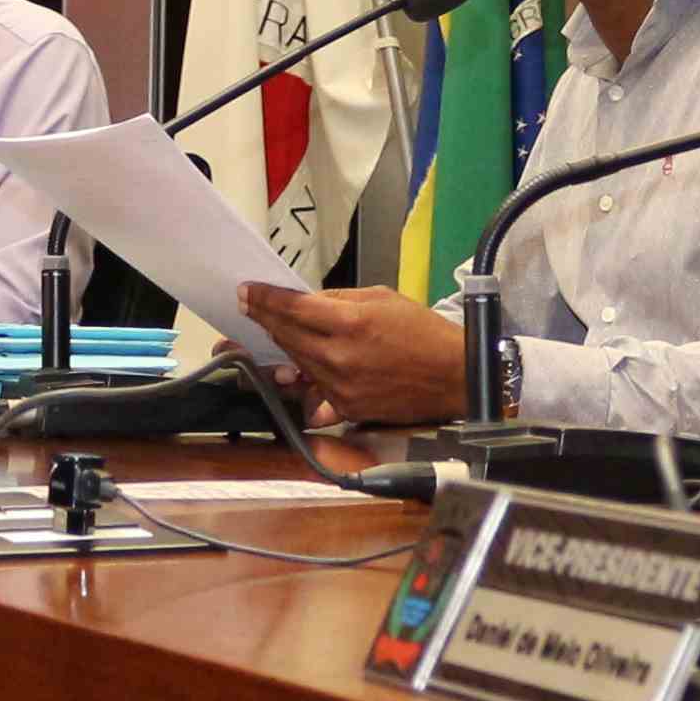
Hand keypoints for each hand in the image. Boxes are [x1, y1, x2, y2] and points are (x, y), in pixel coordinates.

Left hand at [240, 284, 465, 426]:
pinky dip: (304, 377)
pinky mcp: (345, 409)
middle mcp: (339, 357)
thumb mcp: (383, 298)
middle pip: (286, 336)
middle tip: (250, 307)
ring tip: (272, 331)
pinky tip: (296, 370)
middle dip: (264, 319)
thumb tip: (306, 302)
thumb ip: (340, 300)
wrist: (454, 376)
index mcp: (351, 323)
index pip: (293, 308)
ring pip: (294, 363)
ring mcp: (339, 387)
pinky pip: (311, 391)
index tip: (245, 291)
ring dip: (281, 346)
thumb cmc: (423, 331)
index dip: (265, 298)